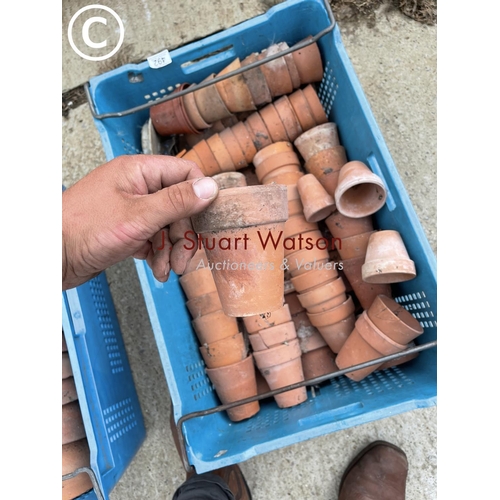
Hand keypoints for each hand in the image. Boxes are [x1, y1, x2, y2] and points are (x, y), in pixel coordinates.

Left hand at [62, 154, 218, 289]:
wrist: (51, 257)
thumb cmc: (83, 230)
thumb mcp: (139, 216)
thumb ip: (177, 201)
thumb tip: (209, 187)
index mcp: (139, 171)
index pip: (184, 172)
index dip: (200, 195)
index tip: (209, 218)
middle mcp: (137, 186)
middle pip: (179, 204)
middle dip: (184, 234)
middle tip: (184, 257)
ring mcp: (131, 208)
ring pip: (168, 225)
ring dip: (172, 249)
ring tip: (168, 269)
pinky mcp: (126, 228)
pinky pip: (154, 238)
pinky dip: (158, 254)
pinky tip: (156, 269)